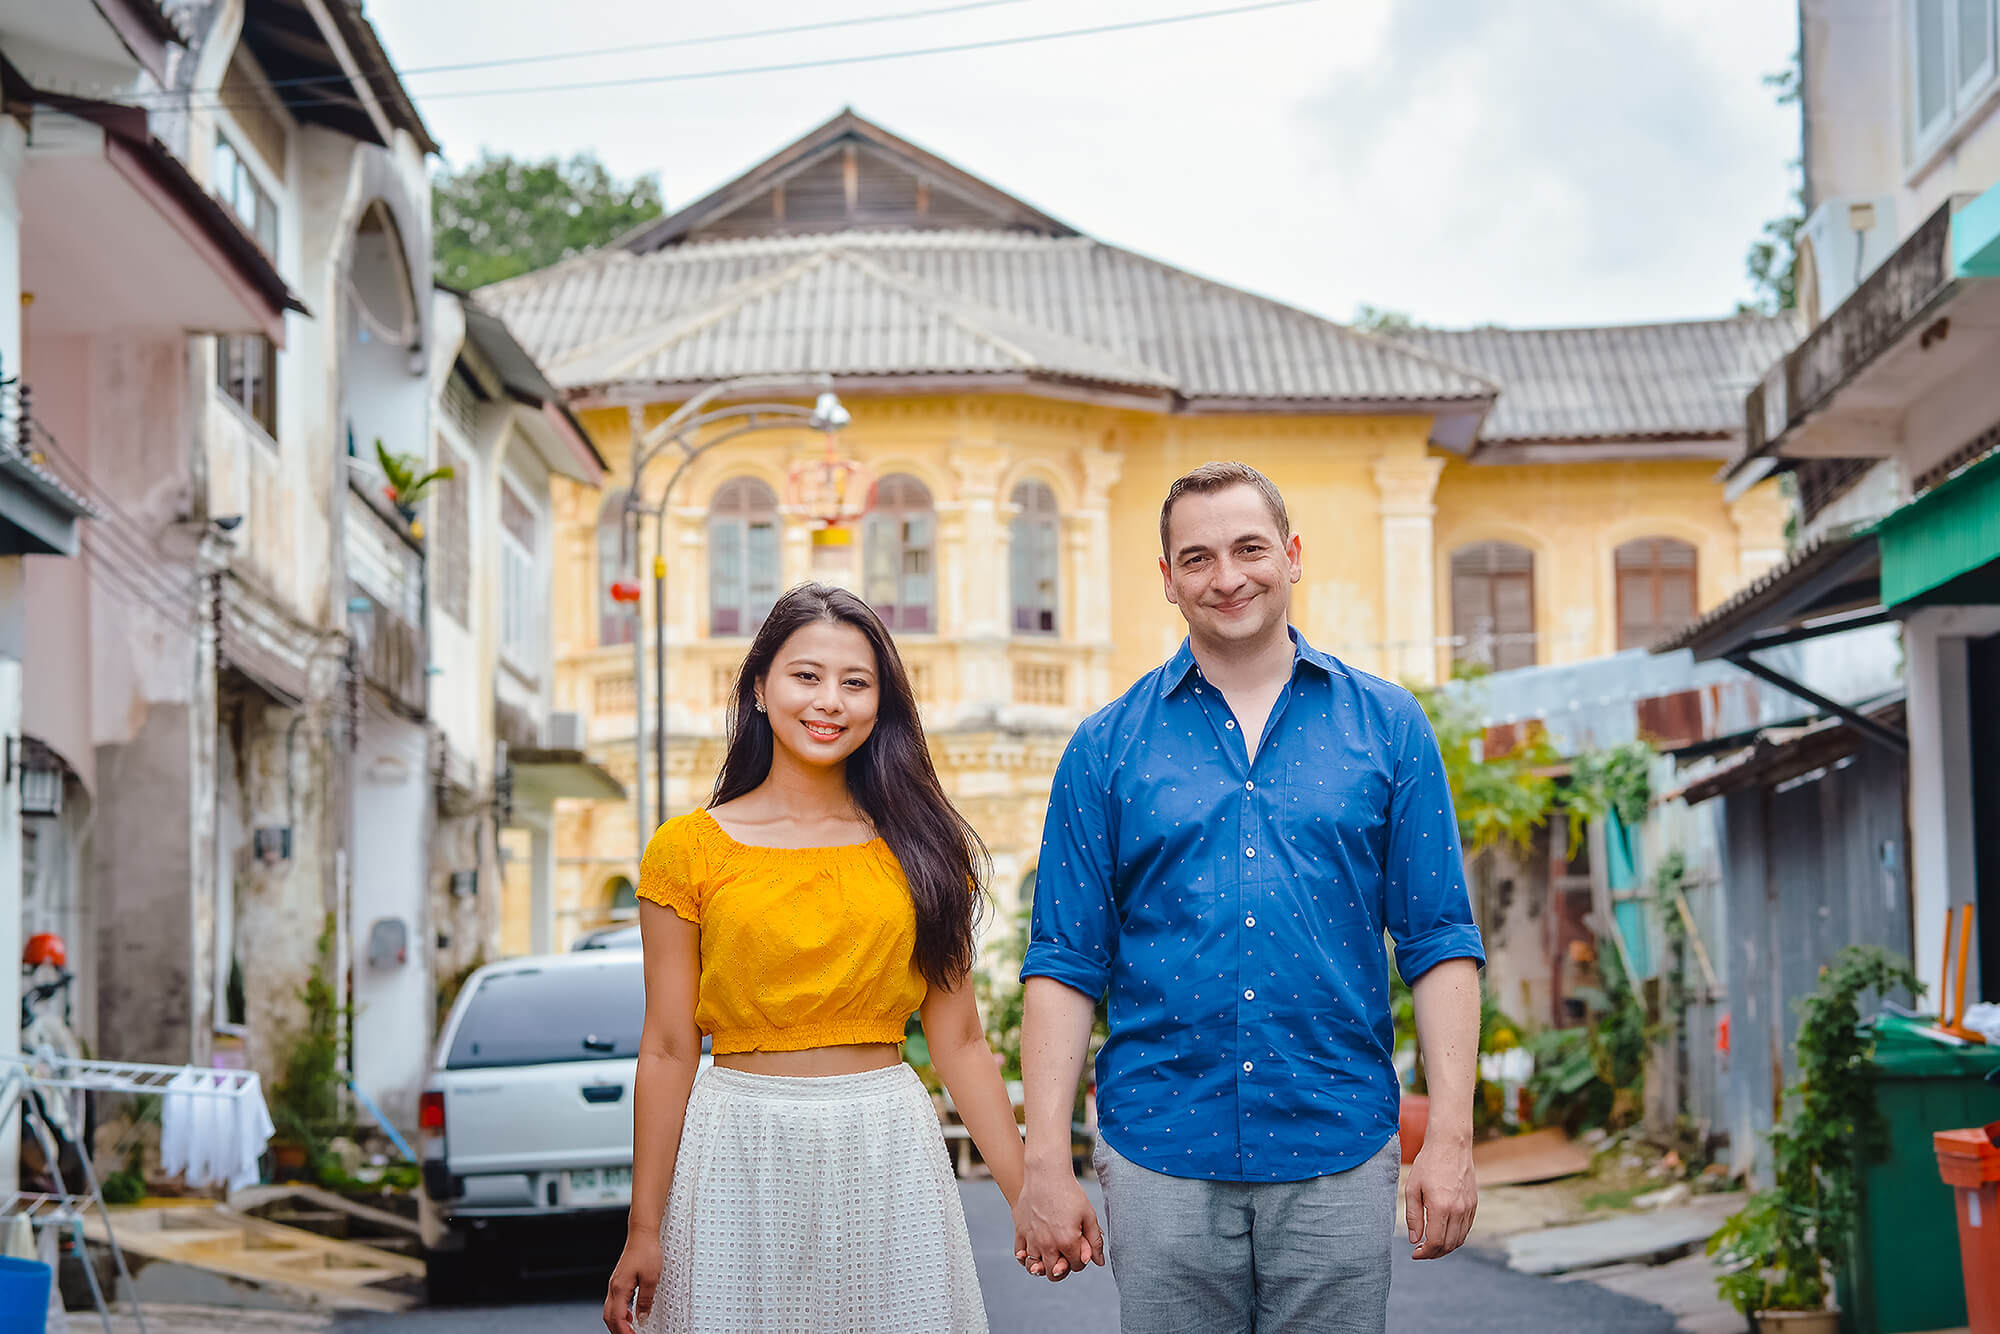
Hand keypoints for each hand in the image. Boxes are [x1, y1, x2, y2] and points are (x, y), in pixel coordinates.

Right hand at [604, 1229, 662, 1332]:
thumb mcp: (652, 1278)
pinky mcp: (619, 1281)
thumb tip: (642, 1317)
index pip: (616, 1318)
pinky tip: (629, 1315)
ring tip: (629, 1330)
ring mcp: (615, 1284)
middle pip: (609, 1317)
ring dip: (618, 1323)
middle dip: (617, 1330)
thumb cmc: (646, 1251)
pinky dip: (619, 1313)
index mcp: (620, 1288)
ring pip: (610, 1310)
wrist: (642, 1235)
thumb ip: (646, 1300)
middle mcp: (614, 1287)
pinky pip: (614, 1302)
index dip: (623, 1331)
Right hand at [1012, 1162, 1103, 1279]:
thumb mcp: (1088, 1215)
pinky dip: (1026, 1258)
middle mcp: (1048, 1244)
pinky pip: (1020, 1255)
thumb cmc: (1069, 1192)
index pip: (1076, 1266)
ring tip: (1050, 1255)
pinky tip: (1034, 1251)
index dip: (1081, 1259)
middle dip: (1063, 1268)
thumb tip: (1099, 1262)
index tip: (1081, 1247)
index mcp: (1067, 1242)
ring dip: (1044, 1265)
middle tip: (1066, 1256)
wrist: (1046, 1173)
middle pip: (1054, 1273)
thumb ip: (1095, 1241)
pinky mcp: (1020, 1230)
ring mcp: (1032, 1238)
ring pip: (1035, 1268)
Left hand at [1405, 1135, 1476, 1258]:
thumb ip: (1413, 1216)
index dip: (1425, 1252)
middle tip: (1421, 1251)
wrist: (1450, 1145)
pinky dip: (1455, 1236)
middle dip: (1434, 1253)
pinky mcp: (1474, 1204)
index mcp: (1441, 1206)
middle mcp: (1458, 1210)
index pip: (1436, 1242)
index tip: (1415, 1253)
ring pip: (1460, 1239)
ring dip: (1446, 1247)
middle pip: (1449, 1245)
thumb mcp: (1412, 1188)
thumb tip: (1415, 1240)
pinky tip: (1443, 1232)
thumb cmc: (1428, 1164)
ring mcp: (1469, 1207)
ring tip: (1431, 1244)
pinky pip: (1466, 1228)